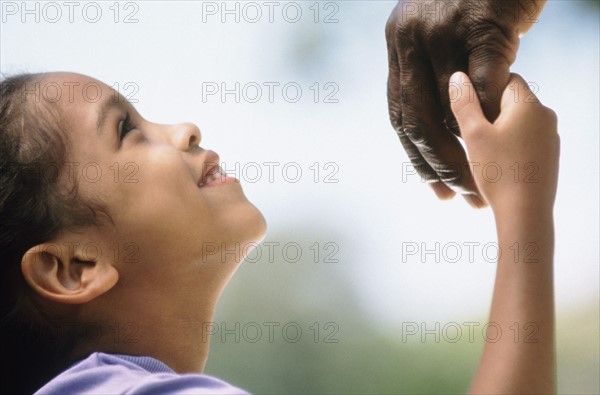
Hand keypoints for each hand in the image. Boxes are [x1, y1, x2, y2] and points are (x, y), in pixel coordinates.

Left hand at [386, 0, 546, 205]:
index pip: (399, 115)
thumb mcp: (439, 32)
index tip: (433, 188)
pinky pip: (484, 85)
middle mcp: (410, 41)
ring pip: (448, 111)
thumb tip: (439, 125)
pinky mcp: (482, 26)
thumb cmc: (475, 1)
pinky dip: (491, 117)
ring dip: (466, 152)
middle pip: (417, 121)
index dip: (416, 157)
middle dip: (438, 166)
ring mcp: (443, 33)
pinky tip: (502, 144)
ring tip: (481, 180)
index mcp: (397, 47)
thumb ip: (430, 72)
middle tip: (459, 195)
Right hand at [449, 71, 558, 212]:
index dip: (481, 90)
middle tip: (468, 134)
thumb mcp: (473, 135)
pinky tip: (496, 167)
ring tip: (480, 154)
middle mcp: (545, 116)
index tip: (466, 109)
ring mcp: (550, 138)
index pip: (504, 78)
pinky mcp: (549, 157)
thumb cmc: (498, 172)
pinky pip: (525, 142)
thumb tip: (458, 76)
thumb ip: (464, 103)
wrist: (525, 214)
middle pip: (510, 102)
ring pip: (517, 123)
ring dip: (497, 132)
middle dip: (488, 113)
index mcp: (529, 104)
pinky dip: (509, 148)